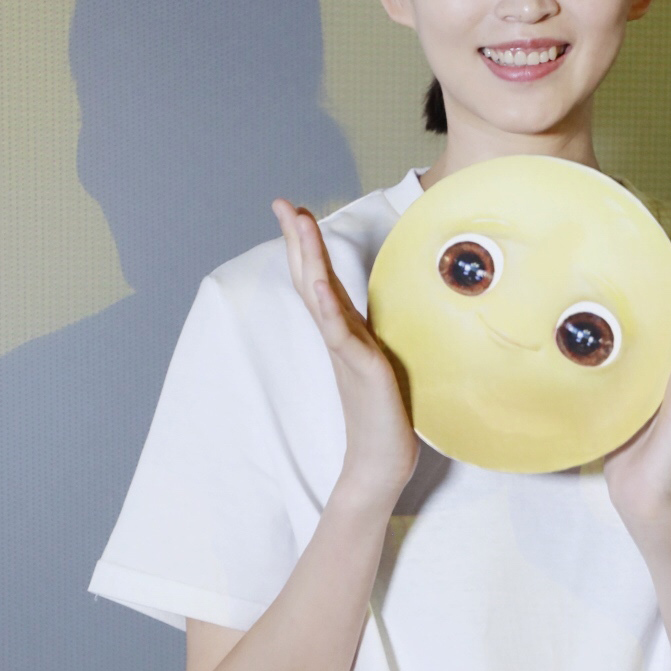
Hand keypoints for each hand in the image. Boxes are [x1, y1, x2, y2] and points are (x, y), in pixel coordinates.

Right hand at [272, 200, 419, 507]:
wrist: (381, 466)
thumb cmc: (386, 420)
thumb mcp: (385, 367)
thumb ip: (378, 341)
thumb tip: (388, 321)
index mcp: (346, 333)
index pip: (322, 280)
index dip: (308, 246)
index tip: (295, 211)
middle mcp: (341, 337)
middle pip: (312, 278)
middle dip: (298, 239)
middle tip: (281, 203)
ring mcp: (347, 351)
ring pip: (321, 295)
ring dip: (308, 257)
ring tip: (297, 223)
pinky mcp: (361, 369)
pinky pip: (339, 332)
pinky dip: (325, 305)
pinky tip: (316, 283)